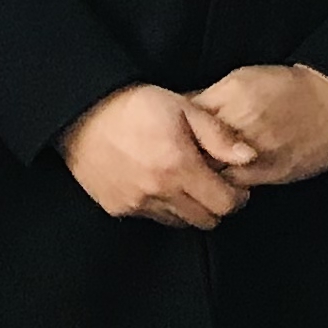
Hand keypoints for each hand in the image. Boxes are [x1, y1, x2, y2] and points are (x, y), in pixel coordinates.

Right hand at [60, 84, 249, 230]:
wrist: (79, 113)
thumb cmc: (132, 105)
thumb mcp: (183, 107)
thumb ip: (219, 135)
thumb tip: (249, 157)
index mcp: (179, 166)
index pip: (226, 204)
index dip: (237, 196)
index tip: (233, 184)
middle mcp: (159, 191)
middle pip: (206, 220)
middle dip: (215, 204)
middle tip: (210, 183)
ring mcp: (136, 203)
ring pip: (180, 222)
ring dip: (187, 207)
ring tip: (180, 181)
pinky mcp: (118, 207)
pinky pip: (151, 217)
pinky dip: (160, 206)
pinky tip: (154, 182)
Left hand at [183, 65, 327, 188]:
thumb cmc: (287, 88)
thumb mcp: (241, 80)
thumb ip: (209, 97)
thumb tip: (179, 109)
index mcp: (229, 98)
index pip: (185, 120)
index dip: (171, 131)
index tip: (164, 137)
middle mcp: (240, 126)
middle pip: (195, 149)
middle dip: (181, 156)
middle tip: (172, 162)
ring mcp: (257, 153)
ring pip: (215, 173)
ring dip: (202, 176)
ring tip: (193, 175)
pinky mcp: (273, 173)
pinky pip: (239, 187)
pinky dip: (226, 185)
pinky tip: (220, 182)